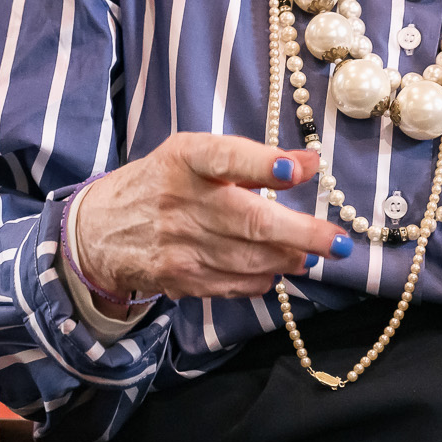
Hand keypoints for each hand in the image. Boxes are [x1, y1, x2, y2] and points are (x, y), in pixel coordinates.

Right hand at [72, 133, 345, 313]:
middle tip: (339, 242)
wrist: (102, 228)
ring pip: (250, 258)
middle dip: (301, 233)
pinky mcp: (181, 278)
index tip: (294, 169)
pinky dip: (264, 277)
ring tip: (312, 254)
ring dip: (289, 259)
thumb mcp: (197, 157)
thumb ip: (254, 159)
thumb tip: (311, 162)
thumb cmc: (163, 183)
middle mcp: (180, 201)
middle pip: (249, 220)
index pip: (224, 157)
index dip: (261, 164)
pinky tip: (275, 267)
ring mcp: (179, 245)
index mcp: (184, 159)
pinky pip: (236, 284)